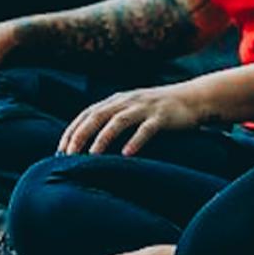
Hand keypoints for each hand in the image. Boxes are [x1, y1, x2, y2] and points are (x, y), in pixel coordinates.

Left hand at [58, 83, 207, 155]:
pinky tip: (127, 154)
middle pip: (98, 116)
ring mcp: (145, 107)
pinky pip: (146, 129)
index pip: (87, 114)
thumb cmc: (157, 111)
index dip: (72, 131)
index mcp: (117, 100)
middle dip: (81, 135)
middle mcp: (127, 101)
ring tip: (92, 156)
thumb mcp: (132, 111)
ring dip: (103, 138)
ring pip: (119, 120)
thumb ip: (112, 121)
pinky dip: (135, 141)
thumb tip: (89, 145)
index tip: (60, 151)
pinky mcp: (162, 116)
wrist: (193, 99)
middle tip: (69, 154)